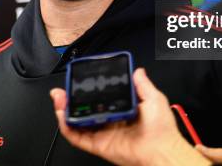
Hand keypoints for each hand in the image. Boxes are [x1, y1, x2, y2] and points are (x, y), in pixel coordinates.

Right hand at [50, 68, 210, 165]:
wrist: (162, 150)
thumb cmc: (162, 129)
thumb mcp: (154, 98)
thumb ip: (142, 84)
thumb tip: (138, 70)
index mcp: (121, 109)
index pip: (98, 98)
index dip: (86, 90)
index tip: (78, 80)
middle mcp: (110, 121)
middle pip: (83, 110)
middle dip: (70, 99)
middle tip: (63, 90)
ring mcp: (103, 133)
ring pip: (77, 122)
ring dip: (65, 110)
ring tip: (59, 99)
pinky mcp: (98, 145)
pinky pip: (78, 137)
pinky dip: (67, 127)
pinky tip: (63, 115)